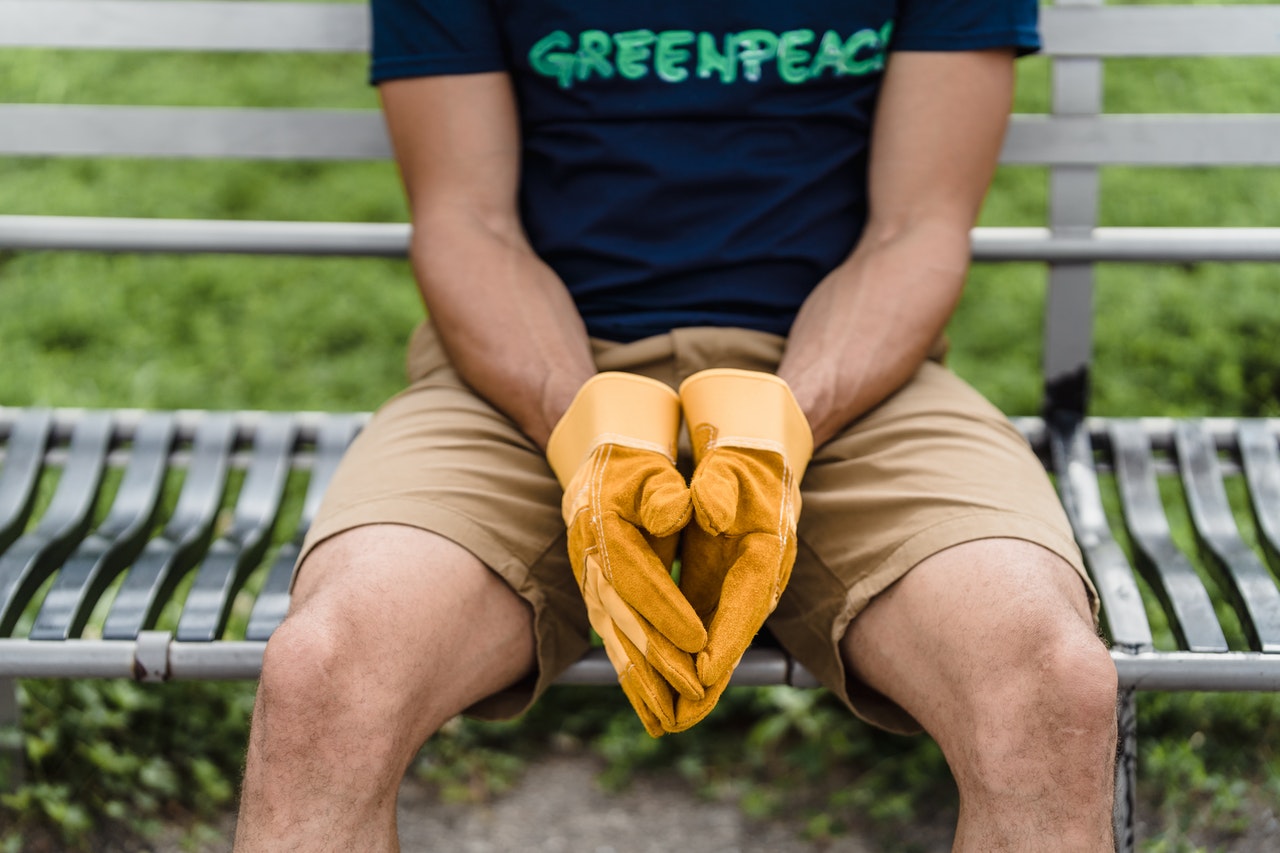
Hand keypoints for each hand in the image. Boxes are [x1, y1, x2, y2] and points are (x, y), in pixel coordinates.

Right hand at [547, 373, 707, 734]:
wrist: (593, 457)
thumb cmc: (632, 460)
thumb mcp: (650, 465)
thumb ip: (666, 489)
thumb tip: (682, 510)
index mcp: (602, 528)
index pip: (635, 579)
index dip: (666, 612)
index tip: (700, 643)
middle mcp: (589, 561)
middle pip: (624, 620)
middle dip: (660, 662)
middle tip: (696, 695)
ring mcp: (589, 582)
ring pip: (615, 639)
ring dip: (642, 682)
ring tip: (669, 720)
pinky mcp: (598, 596)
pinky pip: (614, 642)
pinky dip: (632, 675)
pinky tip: (650, 703)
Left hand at [671, 369, 812, 731]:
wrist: (761, 457)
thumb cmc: (745, 459)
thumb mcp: (733, 465)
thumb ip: (718, 485)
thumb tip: (703, 507)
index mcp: (768, 550)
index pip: (748, 600)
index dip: (727, 637)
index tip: (703, 672)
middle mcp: (760, 579)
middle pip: (733, 636)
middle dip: (708, 681)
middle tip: (681, 718)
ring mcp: (741, 590)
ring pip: (718, 643)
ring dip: (696, 684)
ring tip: (669, 721)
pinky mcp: (721, 592)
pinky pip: (706, 635)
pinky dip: (687, 664)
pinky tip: (665, 691)